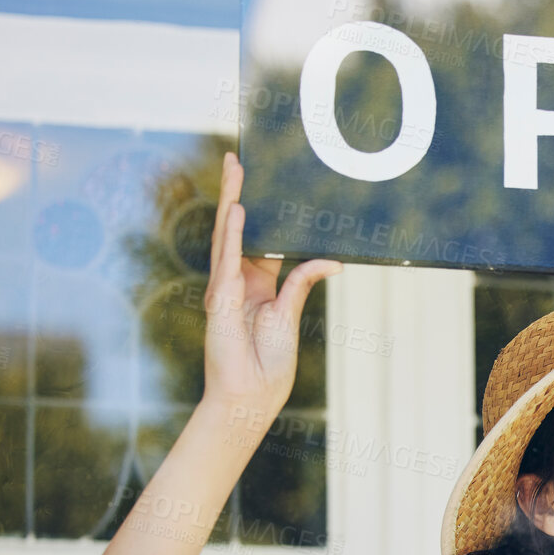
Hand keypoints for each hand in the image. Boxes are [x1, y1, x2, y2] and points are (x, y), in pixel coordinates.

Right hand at [202, 152, 342, 412]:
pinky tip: (237, 210)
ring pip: (227, 234)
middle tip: (237, 158)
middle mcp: (236, 280)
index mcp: (255, 284)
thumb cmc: (269, 362)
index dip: (257, 210)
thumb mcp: (290, 314)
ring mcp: (225, 287)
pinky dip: (233, 234)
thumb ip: (303, 281)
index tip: (258, 181)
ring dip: (230, 200)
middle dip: (236, 193)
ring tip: (234, 169)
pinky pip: (228, 260)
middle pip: (236, 228)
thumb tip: (332, 260)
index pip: (256, 238)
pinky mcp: (221, 299)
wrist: (251, 395)